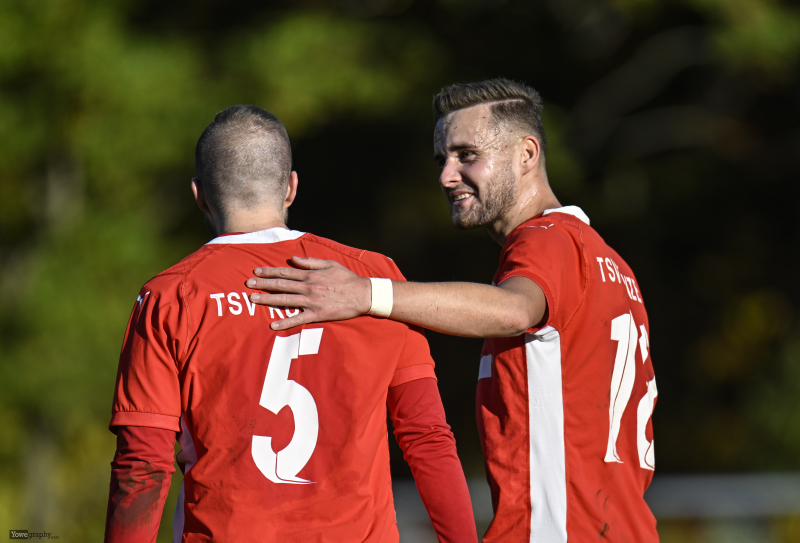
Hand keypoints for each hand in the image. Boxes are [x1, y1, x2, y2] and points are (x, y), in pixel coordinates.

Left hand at [246, 257, 371, 329]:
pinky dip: (285, 322)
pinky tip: (273, 324)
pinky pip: (298, 319)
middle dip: (263, 284)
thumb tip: (293, 259)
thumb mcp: (329, 264)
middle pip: (281, 285)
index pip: (286, 272)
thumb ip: (310, 262)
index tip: (256, 272)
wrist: (363, 295)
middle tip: (248, 284)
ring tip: (253, 299)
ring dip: (268, 300)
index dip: (270, 272)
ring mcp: (312, 301)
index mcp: (311, 275)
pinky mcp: (317, 314)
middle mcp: (309, 287)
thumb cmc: (347, 279)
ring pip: (286, 300)